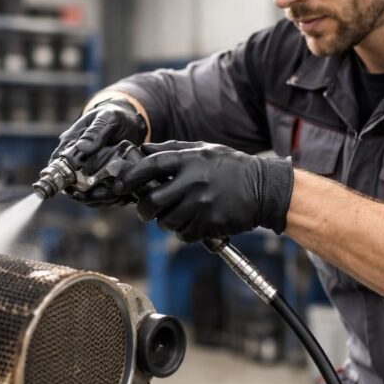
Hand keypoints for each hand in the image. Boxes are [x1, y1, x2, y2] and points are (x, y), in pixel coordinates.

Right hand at [51, 98, 146, 205]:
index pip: (57, 165)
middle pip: (70, 185)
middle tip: (100, 194)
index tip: (75, 188)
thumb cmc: (114, 117)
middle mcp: (76, 160)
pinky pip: (100, 194)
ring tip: (114, 195)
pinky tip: (121, 196)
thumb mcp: (107, 118)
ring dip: (97, 198)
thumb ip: (96, 132)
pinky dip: (109, 198)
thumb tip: (82, 148)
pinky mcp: (102, 179)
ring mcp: (88, 171)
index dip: (62, 180)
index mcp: (70, 144)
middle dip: (83, 194)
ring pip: (85, 193)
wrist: (130, 121)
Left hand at [115, 141, 293, 241]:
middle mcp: (194, 181)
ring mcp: (202, 204)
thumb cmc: (232, 168)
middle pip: (153, 201)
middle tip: (145, 209)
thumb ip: (173, 149)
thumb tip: (143, 150)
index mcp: (190, 160)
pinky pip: (184, 234)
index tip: (120, 184)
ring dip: (165, 221)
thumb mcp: (205, 150)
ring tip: (174, 214)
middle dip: (143, 209)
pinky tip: (191, 222)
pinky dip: (183, 231)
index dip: (130, 175)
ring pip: (166, 221)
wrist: (264, 189)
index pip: (151, 166)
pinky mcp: (210, 223)